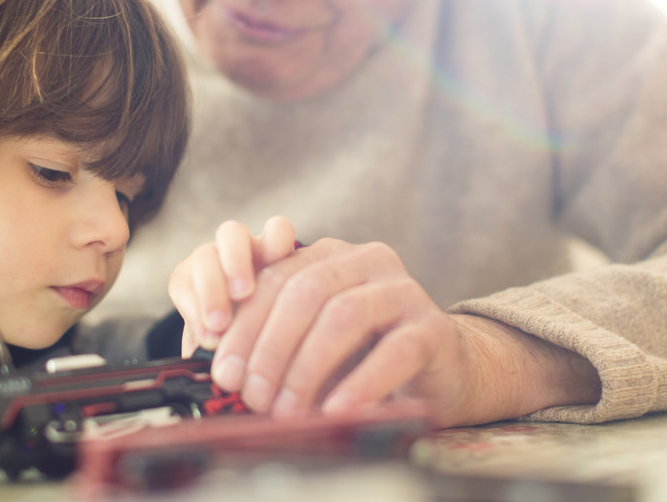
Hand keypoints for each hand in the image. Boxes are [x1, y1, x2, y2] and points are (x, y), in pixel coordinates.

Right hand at [169, 215, 296, 352]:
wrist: (233, 343)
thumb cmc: (270, 326)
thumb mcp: (281, 316)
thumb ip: (282, 310)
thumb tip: (286, 323)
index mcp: (270, 250)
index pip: (276, 229)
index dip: (277, 241)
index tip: (279, 274)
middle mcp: (236, 248)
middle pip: (231, 233)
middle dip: (236, 262)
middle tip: (243, 295)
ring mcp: (207, 259)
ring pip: (203, 258)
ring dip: (212, 292)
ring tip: (221, 325)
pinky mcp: (183, 279)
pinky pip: (184, 287)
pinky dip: (196, 314)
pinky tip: (209, 338)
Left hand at [204, 238, 601, 426]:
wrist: (442, 371)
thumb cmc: (364, 357)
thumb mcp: (314, 341)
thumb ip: (275, 339)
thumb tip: (225, 370)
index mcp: (330, 256)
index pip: (275, 279)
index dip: (244, 326)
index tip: (223, 372)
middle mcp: (367, 261)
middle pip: (305, 292)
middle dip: (271, 347)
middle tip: (253, 396)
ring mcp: (404, 290)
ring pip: (344, 315)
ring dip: (307, 368)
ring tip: (288, 410)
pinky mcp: (433, 328)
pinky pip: (393, 351)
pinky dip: (359, 383)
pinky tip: (336, 410)